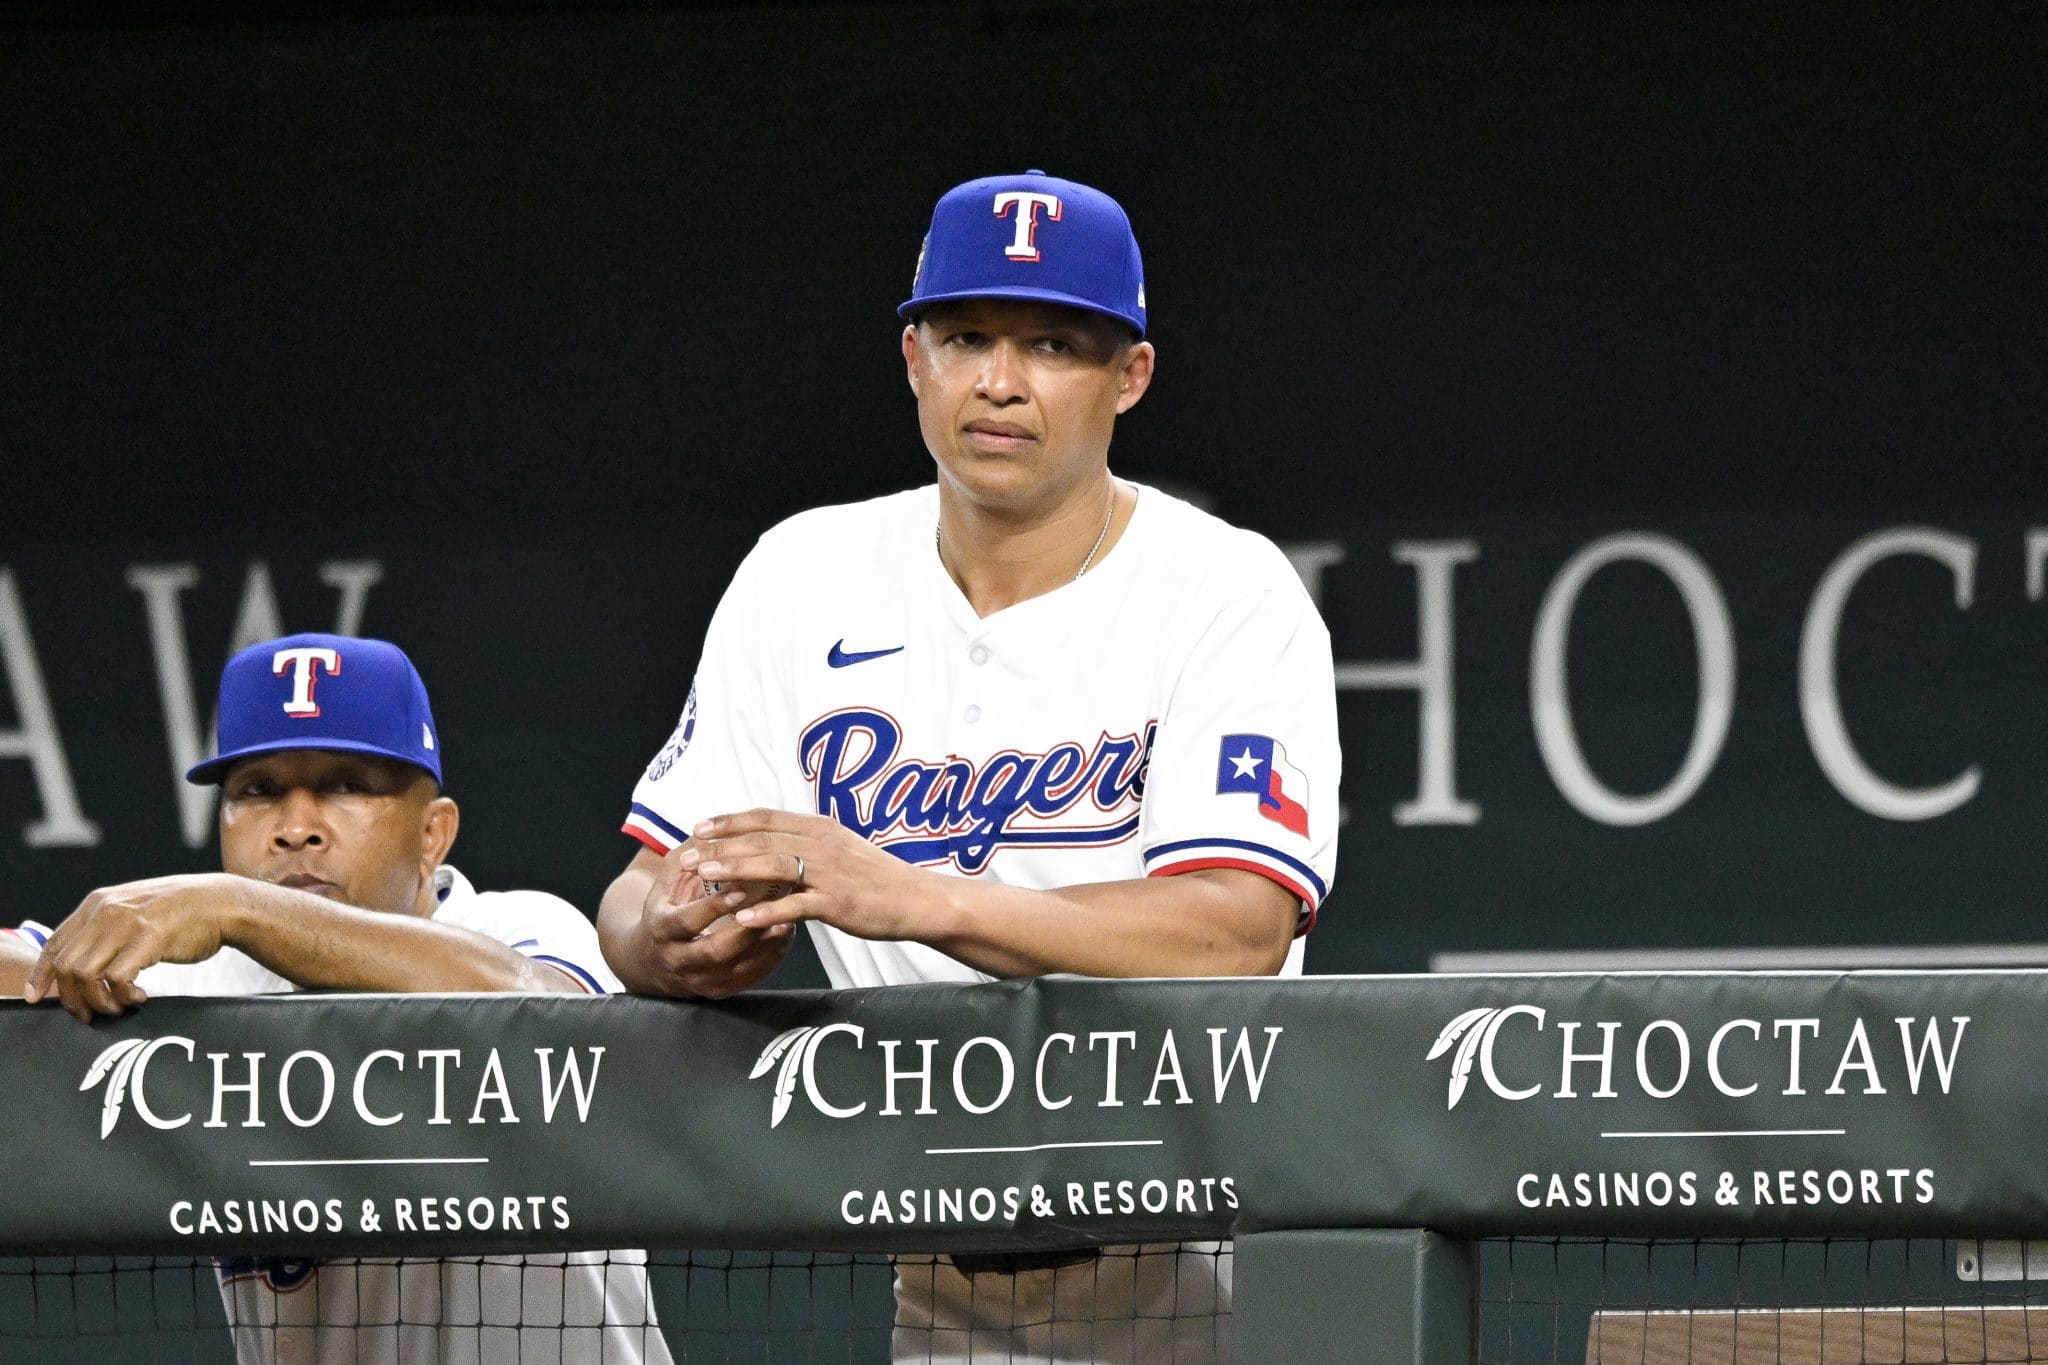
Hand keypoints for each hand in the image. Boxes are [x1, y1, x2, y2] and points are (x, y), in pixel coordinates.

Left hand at [26, 873, 242, 1021]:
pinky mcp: (147, 938)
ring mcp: (126, 923)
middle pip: (66, 965)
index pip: (54, 944)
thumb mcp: (134, 910)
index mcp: (97, 903)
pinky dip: (123, 997)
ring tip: (118, 1008)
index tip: (37, 998)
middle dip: (72, 998)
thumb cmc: (182, 913)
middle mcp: (106, 911)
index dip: (41, 975)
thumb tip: (81, 963)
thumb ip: (106, 928)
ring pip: (85, 975)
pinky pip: (117, 980)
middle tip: (89, 1016)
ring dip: (98, 1002)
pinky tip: (140, 998)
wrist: (223, 903)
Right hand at [629, 842, 795, 998]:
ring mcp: (698, 980)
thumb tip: (710, 830)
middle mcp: (677, 959)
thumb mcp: (669, 879)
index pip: (688, 921)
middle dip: (746, 930)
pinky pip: (748, 979)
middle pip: (715, 951)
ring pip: (736, 968)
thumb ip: (688, 856)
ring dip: (764, 945)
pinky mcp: (717, 991)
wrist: (652, 956)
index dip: (715, 907)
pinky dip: (770, 958)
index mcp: (661, 928)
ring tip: (788, 919)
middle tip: (775, 906)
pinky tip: (785, 934)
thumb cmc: (669, 905)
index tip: (742, 889)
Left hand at [687, 809, 929, 942]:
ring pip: (773, 866)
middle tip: (685, 854)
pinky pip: (796, 906)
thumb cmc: (878, 879)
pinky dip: (766, 912)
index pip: (766, 818)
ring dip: (734, 869)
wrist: (919, 899)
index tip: (699, 827)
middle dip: (720, 846)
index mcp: (820, 830)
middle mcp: (822, 845)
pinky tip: (741, 919)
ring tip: (703, 876)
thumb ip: (809, 846)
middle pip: (762, 839)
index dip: (729, 821)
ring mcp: (830, 874)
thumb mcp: (842, 851)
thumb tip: (776, 846)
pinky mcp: (838, 903)